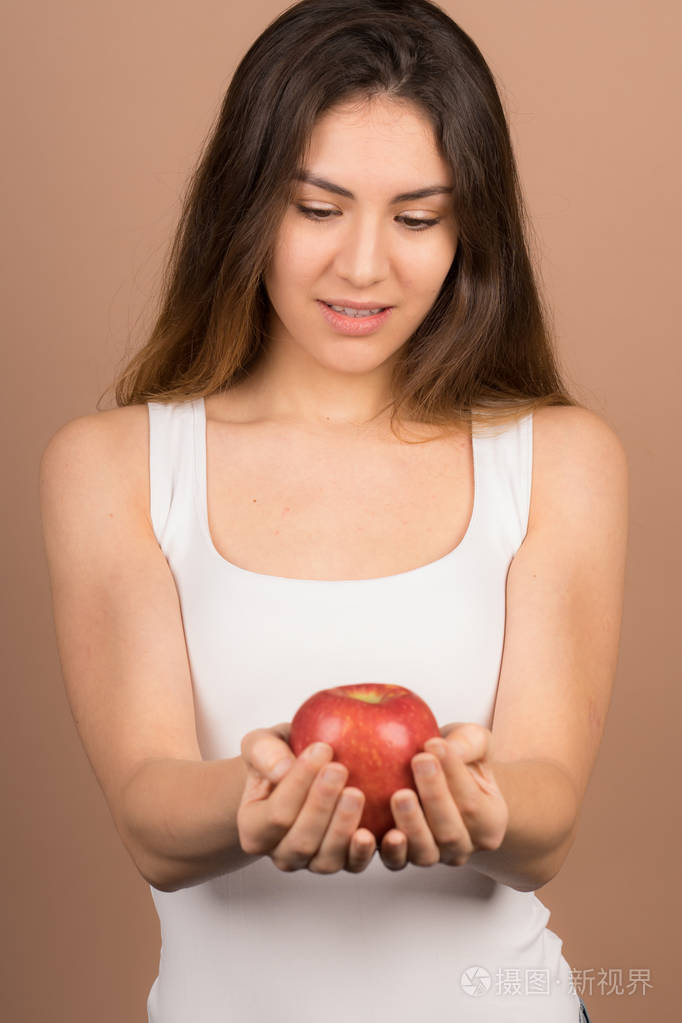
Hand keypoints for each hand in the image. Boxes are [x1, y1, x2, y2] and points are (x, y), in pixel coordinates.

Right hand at [237, 722, 376, 873]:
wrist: (298, 771)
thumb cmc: (279, 756)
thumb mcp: (261, 744)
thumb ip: (264, 753)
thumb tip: (283, 770)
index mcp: (254, 828)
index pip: (276, 814)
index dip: (299, 783)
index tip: (322, 748)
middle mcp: (281, 853)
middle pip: (302, 841)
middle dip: (322, 805)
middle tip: (340, 769)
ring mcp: (312, 862)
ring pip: (327, 859)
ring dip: (343, 828)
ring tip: (356, 793)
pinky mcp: (343, 861)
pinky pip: (354, 864)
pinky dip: (366, 850)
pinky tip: (381, 829)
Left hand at [379, 723, 508, 870]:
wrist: (442, 780)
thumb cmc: (460, 759)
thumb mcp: (474, 743)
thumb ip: (467, 743)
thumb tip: (439, 745)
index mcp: (490, 822)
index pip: (473, 802)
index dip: (454, 774)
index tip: (434, 743)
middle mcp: (463, 847)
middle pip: (450, 831)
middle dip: (434, 795)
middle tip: (419, 760)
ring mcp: (433, 856)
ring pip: (424, 851)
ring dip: (411, 823)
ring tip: (399, 794)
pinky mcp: (403, 858)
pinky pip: (395, 861)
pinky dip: (385, 848)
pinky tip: (371, 828)